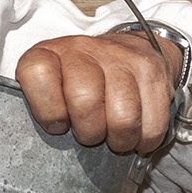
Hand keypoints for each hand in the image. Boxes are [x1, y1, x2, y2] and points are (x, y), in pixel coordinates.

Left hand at [15, 33, 178, 152]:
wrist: (127, 49)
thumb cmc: (80, 79)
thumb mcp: (50, 87)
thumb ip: (41, 108)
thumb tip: (41, 143)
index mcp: (49, 54)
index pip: (38, 74)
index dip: (47, 110)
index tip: (58, 124)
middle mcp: (84, 50)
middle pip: (85, 101)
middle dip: (88, 132)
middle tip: (90, 133)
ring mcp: (121, 58)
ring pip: (123, 117)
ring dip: (118, 139)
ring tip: (113, 136)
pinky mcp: (151, 71)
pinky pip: (152, 123)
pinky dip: (144, 139)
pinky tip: (135, 133)